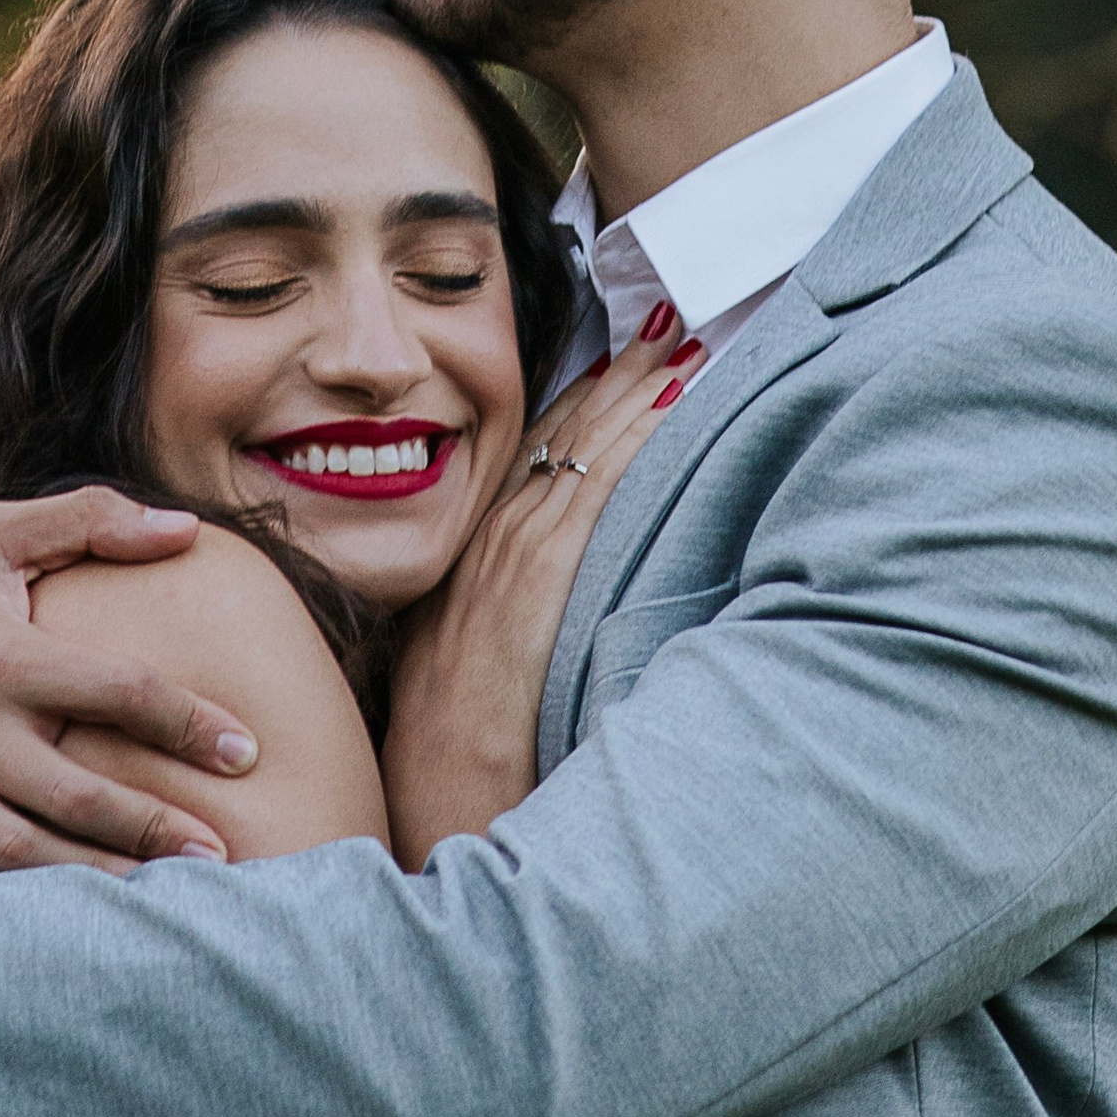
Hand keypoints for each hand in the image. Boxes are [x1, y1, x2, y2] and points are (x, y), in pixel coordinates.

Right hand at [0, 491, 255, 873]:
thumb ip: (91, 523)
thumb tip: (186, 530)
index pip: (117, 688)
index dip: (188, 722)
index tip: (246, 753)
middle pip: (77, 791)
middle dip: (155, 829)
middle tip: (221, 857)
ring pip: (16, 851)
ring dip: (91, 882)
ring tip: (159, 904)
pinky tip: (51, 925)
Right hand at [384, 331, 695, 865]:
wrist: (435, 795)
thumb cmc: (453, 754)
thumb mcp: (467, 673)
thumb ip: (495, 628)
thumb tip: (529, 616)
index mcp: (472, 560)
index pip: (530, 459)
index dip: (579, 405)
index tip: (621, 361)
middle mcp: (489, 544)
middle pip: (559, 436)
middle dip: (617, 376)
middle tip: (666, 321)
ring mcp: (511, 558)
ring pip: (581, 448)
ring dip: (636, 390)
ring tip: (682, 340)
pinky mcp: (536, 580)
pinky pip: (594, 489)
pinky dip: (632, 440)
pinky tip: (671, 404)